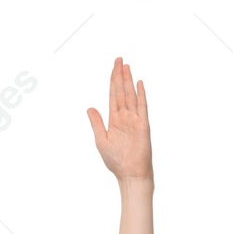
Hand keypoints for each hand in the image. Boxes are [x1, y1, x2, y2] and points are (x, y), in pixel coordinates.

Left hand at [87, 57, 151, 180]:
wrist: (130, 174)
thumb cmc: (116, 162)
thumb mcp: (101, 140)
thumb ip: (96, 123)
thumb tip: (89, 107)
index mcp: (114, 120)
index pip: (113, 95)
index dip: (112, 81)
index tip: (113, 67)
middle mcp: (125, 117)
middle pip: (122, 91)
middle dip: (120, 75)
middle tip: (119, 59)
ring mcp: (134, 120)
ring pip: (130, 96)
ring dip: (128, 81)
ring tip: (126, 66)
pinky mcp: (143, 126)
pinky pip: (142, 107)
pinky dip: (141, 95)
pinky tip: (139, 83)